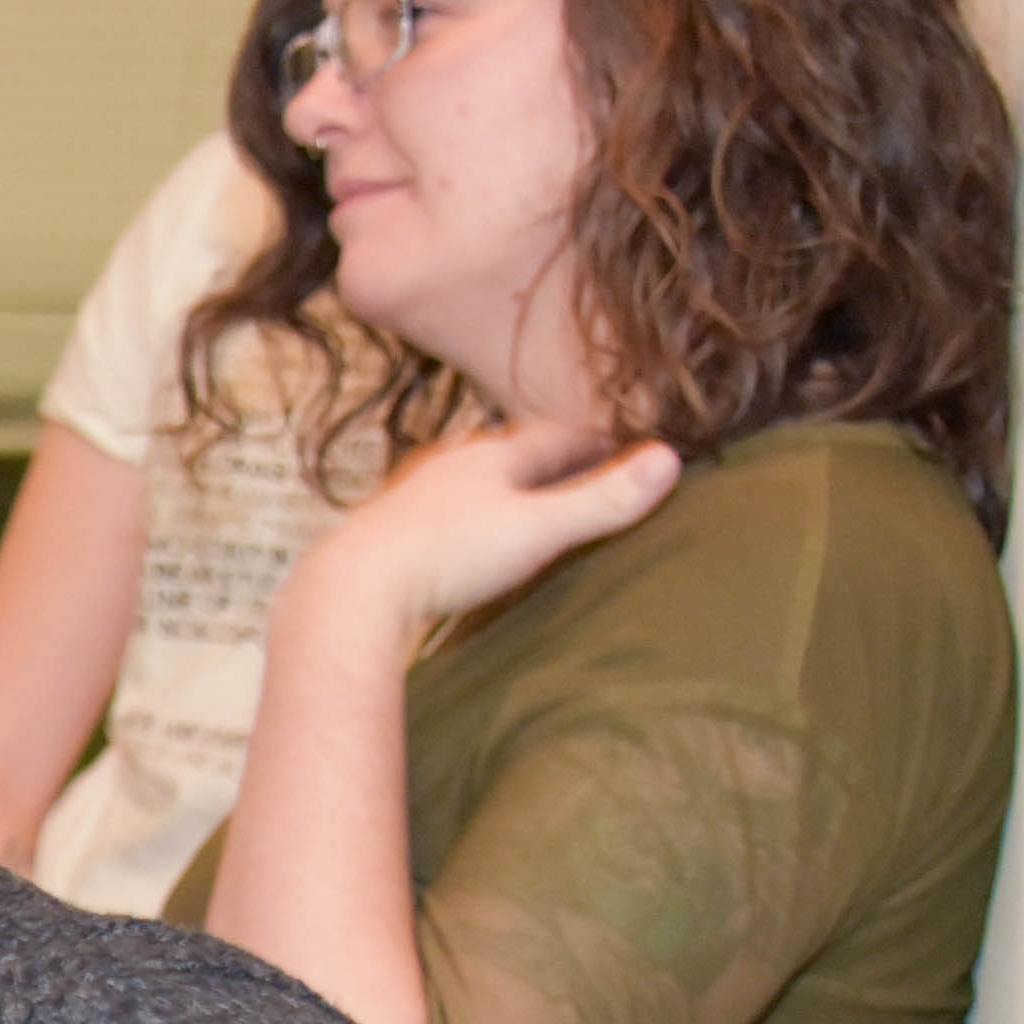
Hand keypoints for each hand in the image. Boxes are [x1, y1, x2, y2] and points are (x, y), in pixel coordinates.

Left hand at [282, 418, 682, 645]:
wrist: (351, 587)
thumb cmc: (449, 555)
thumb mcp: (541, 529)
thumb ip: (604, 500)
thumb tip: (672, 459)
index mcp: (493, 454)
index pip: (562, 436)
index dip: (601, 443)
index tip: (633, 447)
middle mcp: (451, 462)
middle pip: (516, 453)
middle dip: (554, 460)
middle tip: (589, 467)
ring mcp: (415, 494)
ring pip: (474, 479)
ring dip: (506, 486)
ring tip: (529, 496)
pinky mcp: (387, 530)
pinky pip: (441, 512)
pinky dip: (468, 516)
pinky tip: (462, 537)